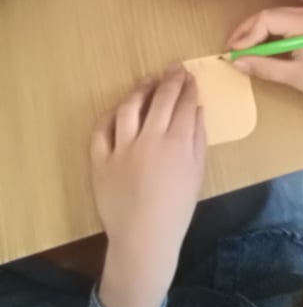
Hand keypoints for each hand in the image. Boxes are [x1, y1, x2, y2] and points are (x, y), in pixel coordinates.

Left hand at [91, 66, 205, 306]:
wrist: (144, 237)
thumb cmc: (177, 208)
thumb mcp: (197, 172)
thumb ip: (198, 138)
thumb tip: (197, 109)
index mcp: (177, 142)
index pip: (184, 104)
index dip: (189, 87)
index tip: (191, 77)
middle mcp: (149, 139)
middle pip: (160, 99)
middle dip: (170, 80)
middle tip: (175, 69)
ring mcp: (122, 148)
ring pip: (129, 108)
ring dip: (141, 90)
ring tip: (148, 82)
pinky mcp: (101, 160)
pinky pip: (102, 130)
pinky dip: (111, 116)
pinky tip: (119, 109)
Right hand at [228, 6, 302, 122]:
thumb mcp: (294, 76)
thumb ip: (264, 67)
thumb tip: (236, 62)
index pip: (265, 20)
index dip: (245, 36)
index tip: (231, 53)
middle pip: (268, 15)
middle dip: (247, 33)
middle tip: (231, 51)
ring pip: (275, 18)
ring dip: (257, 33)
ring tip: (243, 51)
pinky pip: (285, 22)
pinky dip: (270, 34)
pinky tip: (262, 48)